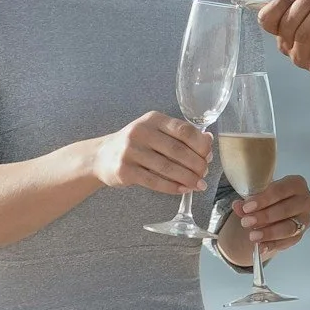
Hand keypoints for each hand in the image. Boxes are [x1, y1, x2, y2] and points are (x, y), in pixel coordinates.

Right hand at [89, 113, 212, 193]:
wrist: (101, 156)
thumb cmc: (136, 144)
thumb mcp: (155, 131)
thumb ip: (179, 135)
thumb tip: (208, 141)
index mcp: (153, 119)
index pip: (183, 130)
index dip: (200, 144)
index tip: (209, 155)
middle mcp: (141, 132)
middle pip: (177, 150)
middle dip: (196, 164)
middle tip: (205, 173)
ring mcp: (131, 151)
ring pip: (167, 167)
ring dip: (187, 178)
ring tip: (198, 184)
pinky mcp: (125, 170)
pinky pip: (154, 181)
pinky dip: (172, 187)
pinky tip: (183, 190)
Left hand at [233, 173, 309, 253]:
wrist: (275, 210)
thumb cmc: (269, 198)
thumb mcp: (258, 195)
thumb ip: (248, 201)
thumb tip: (238, 206)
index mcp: (297, 184)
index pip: (281, 190)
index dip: (264, 199)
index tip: (247, 207)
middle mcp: (306, 201)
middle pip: (286, 209)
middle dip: (265, 216)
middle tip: (246, 222)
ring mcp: (305, 219)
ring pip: (289, 228)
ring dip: (269, 232)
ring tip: (252, 236)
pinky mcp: (301, 235)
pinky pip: (287, 242)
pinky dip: (272, 245)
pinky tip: (260, 247)